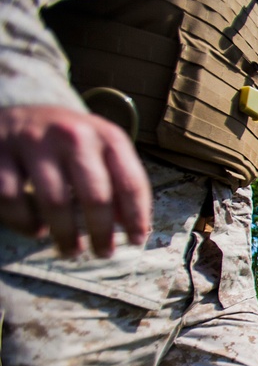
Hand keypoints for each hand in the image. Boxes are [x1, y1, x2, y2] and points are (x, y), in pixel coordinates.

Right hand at [0, 105, 151, 256]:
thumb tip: (131, 226)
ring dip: (65, 234)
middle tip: (103, 253)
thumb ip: (118, 181)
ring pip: (54, 202)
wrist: (18, 112)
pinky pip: (13, 199)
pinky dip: (25, 223)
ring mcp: (33, 141)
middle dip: (101, 231)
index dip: (136, 216)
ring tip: (71, 250)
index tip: (136, 241)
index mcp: (106, 135)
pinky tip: (36, 230)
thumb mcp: (99, 150)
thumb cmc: (67, 141)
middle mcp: (72, 135)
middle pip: (95, 195)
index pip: (130, 181)